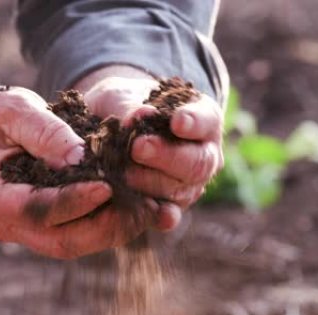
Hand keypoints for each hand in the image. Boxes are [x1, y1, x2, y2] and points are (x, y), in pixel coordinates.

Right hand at [0, 84, 155, 257]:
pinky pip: (82, 235)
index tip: (109, 185)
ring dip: (115, 231)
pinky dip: (111, 225)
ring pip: (77, 244)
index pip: (38, 209)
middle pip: (63, 241)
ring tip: (149, 209)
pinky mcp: (47, 229)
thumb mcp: (16, 110)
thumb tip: (81, 158)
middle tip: (142, 207)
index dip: (75, 201)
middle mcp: (8, 225)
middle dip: (106, 226)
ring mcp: (27, 232)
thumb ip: (46, 132)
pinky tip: (140, 209)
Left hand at [82, 76, 223, 230]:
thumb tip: (137, 118)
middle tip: (138, 148)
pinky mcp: (174, 206)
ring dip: (153, 182)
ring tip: (124, 174)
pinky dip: (163, 216)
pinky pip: (172, 215)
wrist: (110, 127)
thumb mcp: (122, 95)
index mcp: (204, 119)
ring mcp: (192, 183)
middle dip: (168, 156)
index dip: (194, 123)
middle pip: (199, 161)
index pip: (207, 120)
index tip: (177, 122)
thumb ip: (130, 106)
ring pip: (184, 189)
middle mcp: (206, 153)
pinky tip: (158, 216)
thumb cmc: (124, 104)